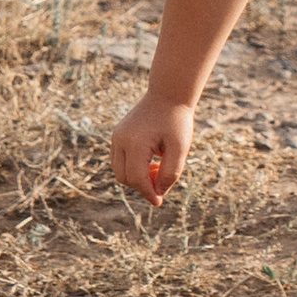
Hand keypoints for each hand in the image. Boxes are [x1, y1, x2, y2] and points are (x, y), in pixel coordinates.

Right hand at [111, 91, 193, 205]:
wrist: (169, 94)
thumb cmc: (177, 120)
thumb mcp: (180, 147)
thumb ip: (171, 172)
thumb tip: (159, 192)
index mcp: (134, 143)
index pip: (136, 178)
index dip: (148, 193)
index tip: (159, 202)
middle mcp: (120, 140)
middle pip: (124, 177)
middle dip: (142, 186)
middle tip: (162, 183)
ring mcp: (116, 137)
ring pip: (120, 170)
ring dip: (137, 177)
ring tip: (159, 168)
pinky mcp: (118, 135)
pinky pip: (121, 160)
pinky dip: (134, 167)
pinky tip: (153, 161)